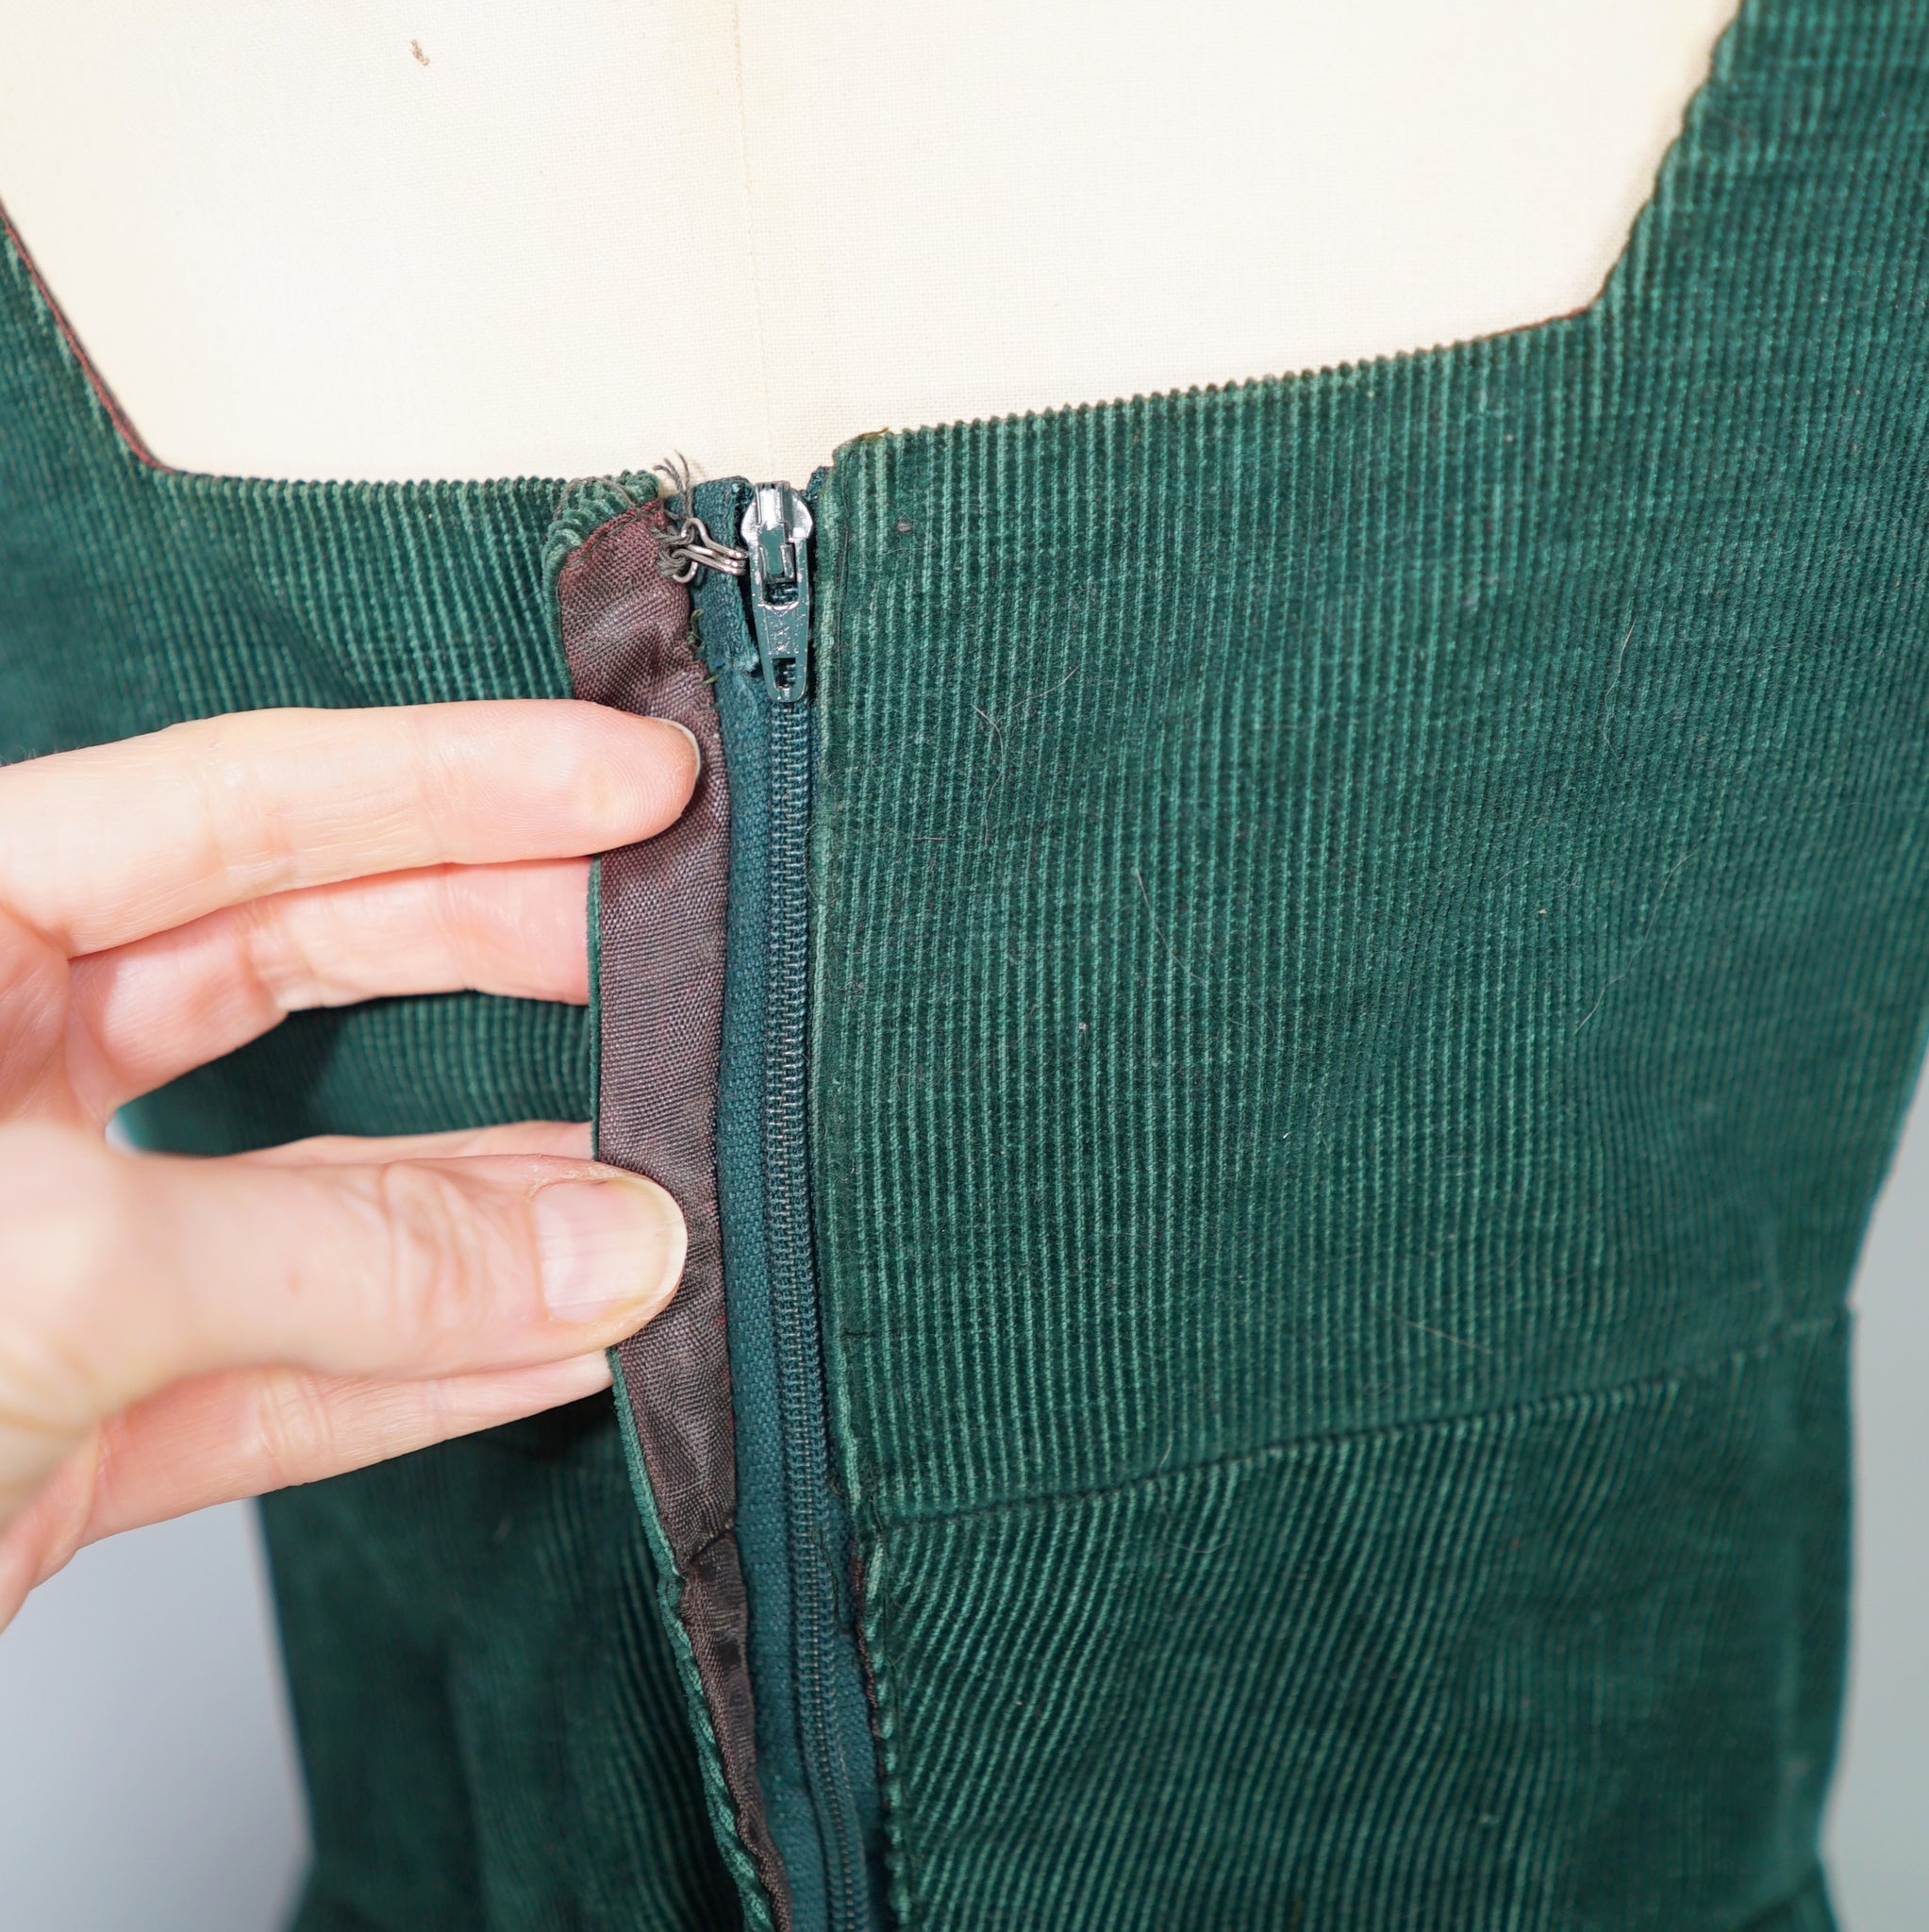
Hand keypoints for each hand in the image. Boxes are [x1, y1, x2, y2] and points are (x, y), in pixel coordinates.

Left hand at [0, 701, 699, 1623]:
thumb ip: (342, 1253)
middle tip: (663, 958)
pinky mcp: (66, 1424)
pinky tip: (556, 1337)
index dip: (457, 782)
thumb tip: (596, 1244)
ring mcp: (37, 1256)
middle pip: (296, 966)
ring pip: (312, 1188)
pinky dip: (430, 1364)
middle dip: (499, 960)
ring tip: (649, 1186)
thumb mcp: (37, 1273)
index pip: (238, 806)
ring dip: (492, 1202)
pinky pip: (290, 1372)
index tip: (627, 781)